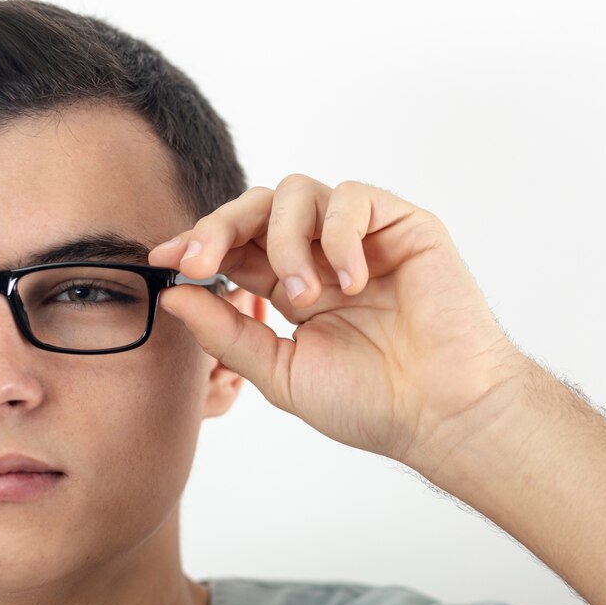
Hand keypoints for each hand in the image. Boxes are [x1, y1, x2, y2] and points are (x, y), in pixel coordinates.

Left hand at [148, 174, 525, 474]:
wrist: (440, 412)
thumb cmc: (369, 400)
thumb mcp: (282, 372)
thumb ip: (228, 334)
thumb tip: (174, 296)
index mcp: (293, 287)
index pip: (237, 246)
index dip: (199, 244)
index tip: (165, 259)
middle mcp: (322, 256)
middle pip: (259, 206)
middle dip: (220, 227)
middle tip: (201, 262)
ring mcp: (362, 239)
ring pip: (299, 192)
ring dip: (286, 242)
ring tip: (304, 296)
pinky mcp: (402, 226)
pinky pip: (354, 199)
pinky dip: (340, 236)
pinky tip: (351, 282)